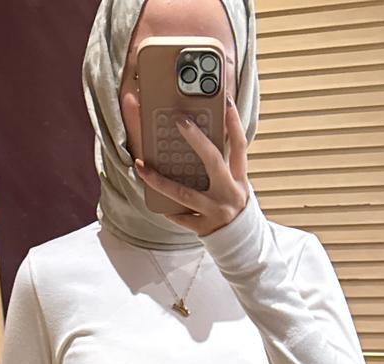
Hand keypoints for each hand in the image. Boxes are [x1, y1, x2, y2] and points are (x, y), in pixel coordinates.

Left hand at [134, 94, 248, 237]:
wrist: (240, 242)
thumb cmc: (231, 204)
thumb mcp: (237, 183)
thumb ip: (225, 162)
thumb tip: (207, 133)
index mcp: (239, 179)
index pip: (239, 146)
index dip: (234, 124)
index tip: (226, 101)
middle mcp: (229, 193)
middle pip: (213, 161)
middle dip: (196, 139)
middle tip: (179, 121)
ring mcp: (216, 211)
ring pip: (184, 194)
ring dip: (160, 181)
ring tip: (142, 167)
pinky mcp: (204, 228)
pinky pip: (181, 217)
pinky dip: (169, 211)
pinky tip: (155, 200)